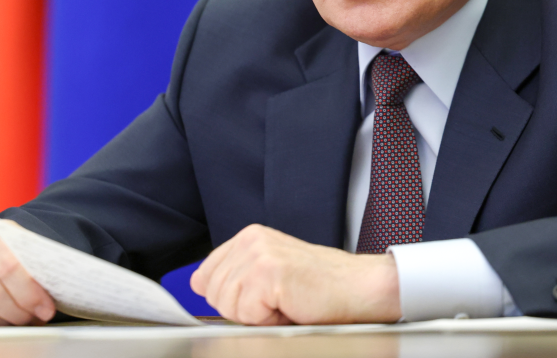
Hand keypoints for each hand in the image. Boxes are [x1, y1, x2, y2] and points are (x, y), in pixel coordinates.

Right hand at [0, 222, 55, 325]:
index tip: (47, 309)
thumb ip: (40, 268)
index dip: (31, 293)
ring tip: (20, 318)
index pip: (10, 267)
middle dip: (20, 313)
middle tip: (34, 318)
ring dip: (6, 322)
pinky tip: (0, 317)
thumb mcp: (30, 250)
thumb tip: (56, 296)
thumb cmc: (15, 253)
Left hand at [190, 224, 400, 324]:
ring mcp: (258, 254)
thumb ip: (235, 276)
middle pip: (212, 293)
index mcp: (249, 237)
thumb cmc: (321, 287)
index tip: (256, 299)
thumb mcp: (269, 274)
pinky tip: (290, 306)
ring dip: (257, 315)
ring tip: (286, 303)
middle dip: (242, 309)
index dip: (226, 298)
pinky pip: (245, 313)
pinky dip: (268, 320)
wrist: (359, 287)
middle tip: (277, 302)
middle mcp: (251, 239)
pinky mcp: (268, 272)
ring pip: (226, 305)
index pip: (204, 274)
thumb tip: (197, 285)